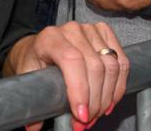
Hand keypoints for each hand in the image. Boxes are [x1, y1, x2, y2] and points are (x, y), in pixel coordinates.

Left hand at [5, 22, 129, 130]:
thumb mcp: (28, 79)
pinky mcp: (105, 34)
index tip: (81, 114)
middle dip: (94, 102)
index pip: (71, 59)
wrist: (41, 47)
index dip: (80, 90)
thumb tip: (34, 126)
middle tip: (86, 121)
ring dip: (107, 97)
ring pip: (111, 66)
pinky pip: (121, 62)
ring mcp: (90, 30)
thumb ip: (32, 101)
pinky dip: (118, 86)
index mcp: (50, 38)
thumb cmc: (35, 62)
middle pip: (95, 66)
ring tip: (96, 114)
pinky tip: (109, 101)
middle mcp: (72, 30)